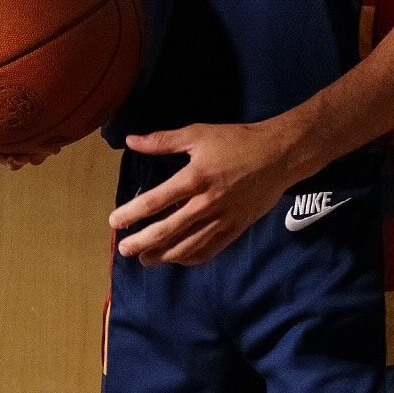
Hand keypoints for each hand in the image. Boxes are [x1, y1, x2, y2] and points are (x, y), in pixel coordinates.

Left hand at [108, 121, 293, 265]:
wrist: (278, 155)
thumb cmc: (237, 141)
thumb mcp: (199, 134)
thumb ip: (163, 141)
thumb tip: (132, 140)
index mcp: (195, 178)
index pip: (155, 201)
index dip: (132, 213)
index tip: (114, 222)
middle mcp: (206, 203)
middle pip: (167, 230)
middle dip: (142, 242)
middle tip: (124, 249)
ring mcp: (222, 220)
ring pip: (187, 247)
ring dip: (162, 255)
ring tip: (145, 258)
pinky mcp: (235, 230)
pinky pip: (209, 250)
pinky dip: (190, 258)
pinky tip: (177, 258)